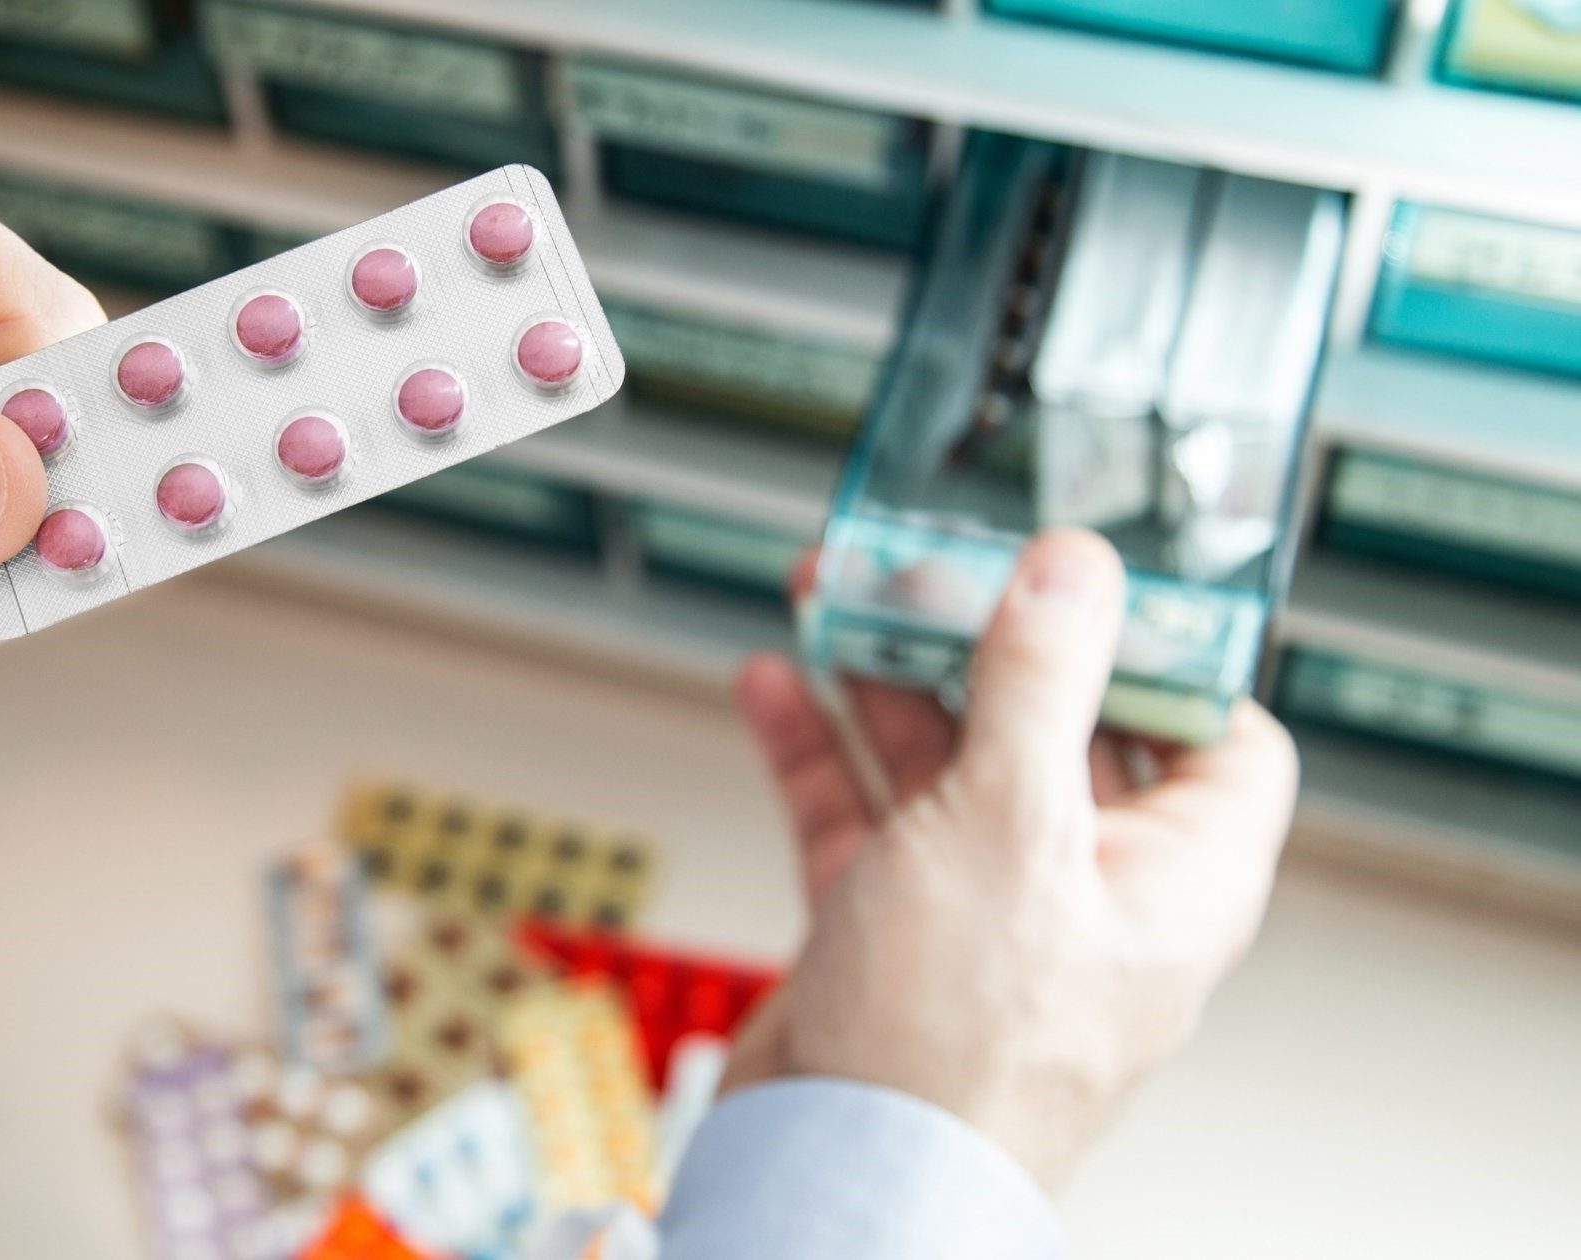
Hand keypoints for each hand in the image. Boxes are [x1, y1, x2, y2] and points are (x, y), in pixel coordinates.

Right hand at [726, 530, 1297, 1186]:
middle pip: (1058, 726)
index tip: (1090, 574)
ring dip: (890, 677)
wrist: (836, 1172)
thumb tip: (1074, 572)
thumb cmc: (958, 1049)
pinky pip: (862, 815)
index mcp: (1174, 876)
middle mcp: (1088, 889)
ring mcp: (984, 909)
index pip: (1214, 733)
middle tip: (932, 565)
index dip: (1162, 646)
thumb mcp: (1011, 825)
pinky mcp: (892, 926)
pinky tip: (777, 686)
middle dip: (988, 639)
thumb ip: (1039, 684)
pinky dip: (819, 748)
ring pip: (947, 761)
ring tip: (837, 595)